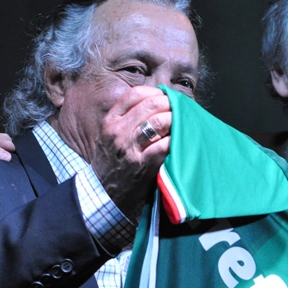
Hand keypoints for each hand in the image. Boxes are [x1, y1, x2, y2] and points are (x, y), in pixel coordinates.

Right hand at [92, 86, 171, 216]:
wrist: (103, 194)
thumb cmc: (112, 164)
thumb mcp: (110, 137)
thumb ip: (127, 120)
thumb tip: (156, 103)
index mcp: (111, 121)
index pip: (135, 94)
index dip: (155, 92)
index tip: (166, 97)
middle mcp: (118, 131)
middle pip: (150, 104)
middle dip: (170, 103)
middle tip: (182, 109)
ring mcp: (129, 148)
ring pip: (159, 121)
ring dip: (176, 120)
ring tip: (183, 123)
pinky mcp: (142, 165)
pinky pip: (164, 145)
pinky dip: (175, 140)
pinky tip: (180, 141)